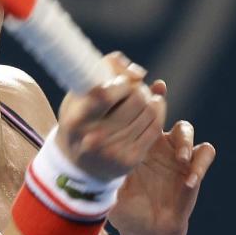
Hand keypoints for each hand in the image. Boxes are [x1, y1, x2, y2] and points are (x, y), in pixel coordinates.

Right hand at [55, 53, 166, 180]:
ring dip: (150, 98)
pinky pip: (156, 126)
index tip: (120, 82)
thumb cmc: (80, 118)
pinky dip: (158, 111)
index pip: (106, 95)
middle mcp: (94, 138)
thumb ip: (104, 71)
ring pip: (149, 110)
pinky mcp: (131, 159)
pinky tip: (153, 106)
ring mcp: (114, 151)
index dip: (121, 82)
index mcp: (77, 119)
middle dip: (138, 88)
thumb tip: (139, 73)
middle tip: (134, 89)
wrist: (79, 163)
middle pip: (136, 99)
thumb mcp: (79, 93)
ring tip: (142, 98)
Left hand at [107, 80, 215, 234]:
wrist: (146, 231)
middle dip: (161, 107)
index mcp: (135, 142)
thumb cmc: (125, 209)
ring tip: (181, 158)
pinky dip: (200, 164)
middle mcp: (156, 143)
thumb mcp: (112, 188)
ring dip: (185, 140)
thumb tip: (91, 153)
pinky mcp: (194, 169)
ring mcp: (176, 154)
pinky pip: (205, 154)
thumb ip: (106, 169)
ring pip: (186, 129)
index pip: (136, 115)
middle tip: (159, 107)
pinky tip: (189, 181)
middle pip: (162, 112)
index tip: (132, 93)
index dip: (135, 100)